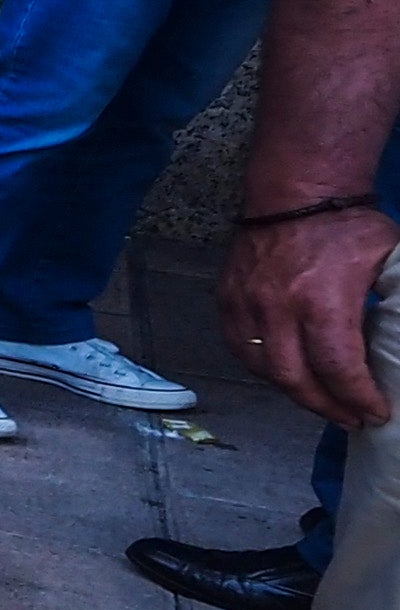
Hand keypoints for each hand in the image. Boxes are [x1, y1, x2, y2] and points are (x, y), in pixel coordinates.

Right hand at [223, 204, 396, 429]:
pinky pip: (240, 347)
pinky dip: (262, 368)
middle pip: (294, 379)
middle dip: (325, 406)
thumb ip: (396, 300)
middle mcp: (277, 308)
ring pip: (262, 369)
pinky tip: (284, 372)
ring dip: (293, 391)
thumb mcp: (390, 260)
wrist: (295, 190)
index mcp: (322, 300)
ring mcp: (246, 304)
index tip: (375, 412)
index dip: (357, 397)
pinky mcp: (227, 298)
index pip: (338, 367)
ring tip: (320, 400)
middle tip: (350, 418)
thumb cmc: (347, 225)